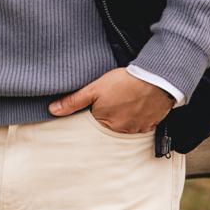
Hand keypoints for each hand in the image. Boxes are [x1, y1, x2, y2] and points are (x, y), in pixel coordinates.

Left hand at [48, 67, 174, 132]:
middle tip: (115, 98)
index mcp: (105, 124)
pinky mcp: (151, 124)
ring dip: (125, 115)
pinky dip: (138, 116)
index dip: (96, 110)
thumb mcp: (94, 88)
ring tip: (126, 99)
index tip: (101, 102)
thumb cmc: (124, 82)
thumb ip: (73, 101)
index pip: (95, 122)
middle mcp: (121, 131)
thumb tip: (53, 110)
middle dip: (111, 113)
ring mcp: (137, 129)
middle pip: (111, 124)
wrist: (156, 79)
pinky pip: (141, 124)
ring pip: (126, 124)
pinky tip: (138, 103)